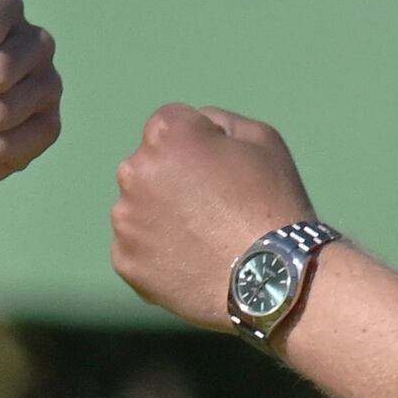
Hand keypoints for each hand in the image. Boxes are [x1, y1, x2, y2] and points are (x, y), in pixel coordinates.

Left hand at [111, 105, 320, 328]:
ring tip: (204, 238)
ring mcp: (126, 219)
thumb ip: (215, 120)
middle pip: (149, 166)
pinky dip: (157, 253)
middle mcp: (134, 172)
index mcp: (166, 136)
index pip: (170, 124)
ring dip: (162, 215)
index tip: (222, 169)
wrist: (272, 277)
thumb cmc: (272, 201)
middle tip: (213, 206)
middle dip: (173, 178)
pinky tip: (191, 261)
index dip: (199, 144)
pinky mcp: (125, 260)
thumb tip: (192, 127)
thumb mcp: (260, 138)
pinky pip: (137, 248)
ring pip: (139, 208)